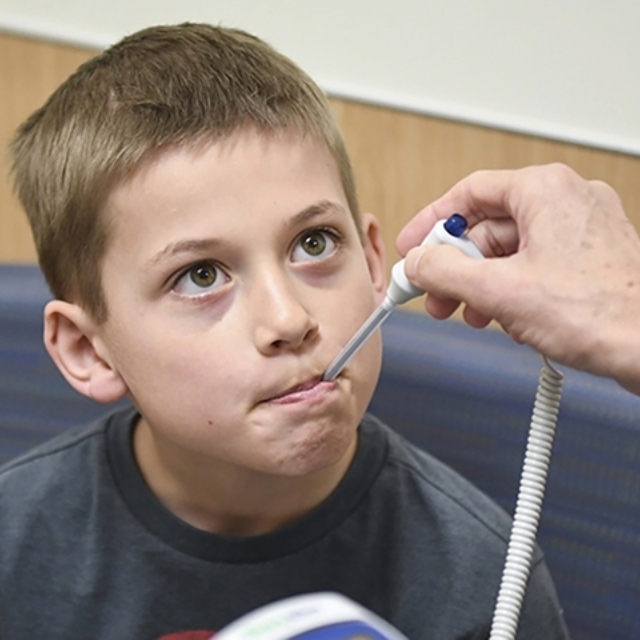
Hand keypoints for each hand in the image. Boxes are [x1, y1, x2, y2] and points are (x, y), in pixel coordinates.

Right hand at [396, 163, 639, 393]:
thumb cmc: (603, 314)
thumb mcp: (500, 291)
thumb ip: (444, 272)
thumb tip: (417, 263)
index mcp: (545, 190)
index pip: (469, 193)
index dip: (432, 223)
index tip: (412, 247)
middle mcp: (567, 202)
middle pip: (488, 226)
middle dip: (456, 265)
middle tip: (434, 293)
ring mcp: (582, 231)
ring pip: (511, 250)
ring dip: (480, 283)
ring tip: (469, 313)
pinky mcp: (590, 261)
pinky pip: (534, 266)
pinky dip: (510, 290)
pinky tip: (506, 319)